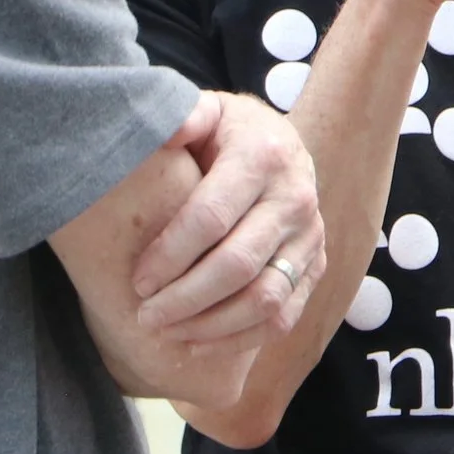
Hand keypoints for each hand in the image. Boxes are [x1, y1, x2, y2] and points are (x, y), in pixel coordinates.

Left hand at [134, 91, 326, 341]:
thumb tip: (165, 133)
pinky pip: (283, 317)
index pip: (211, 218)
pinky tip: (198, 342)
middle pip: (237, 265)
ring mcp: (310, 236)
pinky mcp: (315, 265)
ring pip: (264, 299)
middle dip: (184, 299)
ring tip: (167, 333)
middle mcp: (294, 198)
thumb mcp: (209, 111)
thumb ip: (184, 116)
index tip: (138, 280)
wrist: (285, 145)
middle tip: (144, 315)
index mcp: (263, 156)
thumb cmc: (230, 134)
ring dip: (210, 325)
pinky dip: (240, 339)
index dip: (170, 255)